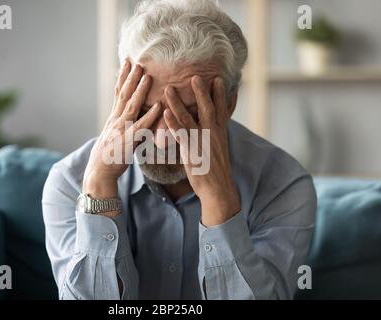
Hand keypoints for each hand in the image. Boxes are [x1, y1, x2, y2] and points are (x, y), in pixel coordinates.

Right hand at [83, 60, 161, 200]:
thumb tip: (130, 117)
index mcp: (113, 119)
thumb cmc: (108, 157)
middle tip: (138, 60)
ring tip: (147, 75)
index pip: (117, 93)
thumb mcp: (113, 137)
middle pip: (123, 94)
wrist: (99, 172)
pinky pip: (141, 126)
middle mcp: (116, 120)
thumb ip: (122, 125)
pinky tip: (158, 105)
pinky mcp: (128, 141)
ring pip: (131, 105)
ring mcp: (121, 129)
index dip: (122, 77)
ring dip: (139, 90)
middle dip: (130, 77)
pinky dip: (150, 115)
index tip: (126, 62)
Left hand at [163, 76, 240, 226]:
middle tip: (195, 76)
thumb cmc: (216, 170)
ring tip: (169, 89)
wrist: (218, 189)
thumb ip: (215, 134)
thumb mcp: (220, 148)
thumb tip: (214, 124)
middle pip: (208, 108)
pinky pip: (180, 134)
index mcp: (221, 133)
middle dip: (202, 92)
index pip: (222, 109)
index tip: (219, 79)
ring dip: (178, 103)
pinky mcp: (191, 152)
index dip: (220, 94)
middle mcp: (213, 134)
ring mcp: (202, 142)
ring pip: (189, 119)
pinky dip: (172, 123)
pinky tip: (165, 113)